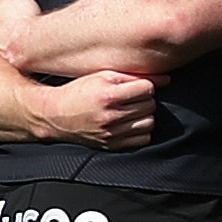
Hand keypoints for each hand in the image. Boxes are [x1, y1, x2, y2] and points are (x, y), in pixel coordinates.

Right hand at [29, 67, 156, 148]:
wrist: (56, 115)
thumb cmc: (80, 91)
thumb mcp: (103, 76)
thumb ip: (134, 76)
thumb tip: (166, 79)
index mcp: (109, 96)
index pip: (147, 89)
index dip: (144, 85)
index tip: (136, 86)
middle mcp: (111, 116)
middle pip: (150, 106)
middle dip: (144, 99)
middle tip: (132, 98)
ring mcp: (112, 133)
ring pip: (149, 123)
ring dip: (144, 115)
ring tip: (131, 110)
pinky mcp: (112, 145)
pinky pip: (143, 140)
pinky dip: (141, 131)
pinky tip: (130, 123)